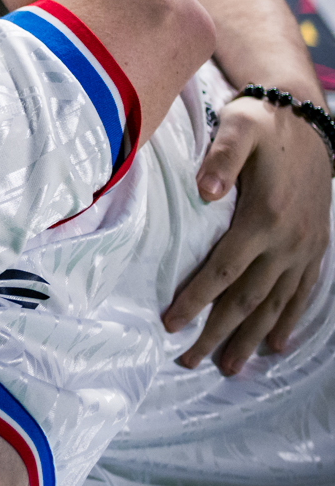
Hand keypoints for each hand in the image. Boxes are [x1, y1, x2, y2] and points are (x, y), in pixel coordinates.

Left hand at [165, 94, 331, 371]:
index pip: (223, 271)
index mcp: (263, 219)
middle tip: (189, 362)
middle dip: (218, 334)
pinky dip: (291, 320)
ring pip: (277, 303)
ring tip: (230, 367)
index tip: (170, 324)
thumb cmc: (263, 124)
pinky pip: (304, 291)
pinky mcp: (316, 246)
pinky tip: (278, 344)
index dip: (195, 300)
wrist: (309, 118)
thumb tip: (205, 193)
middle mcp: (288, 241)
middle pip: (247, 299)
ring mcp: (306, 247)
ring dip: (252, 338)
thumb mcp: (239, 127)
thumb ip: (221, 159)